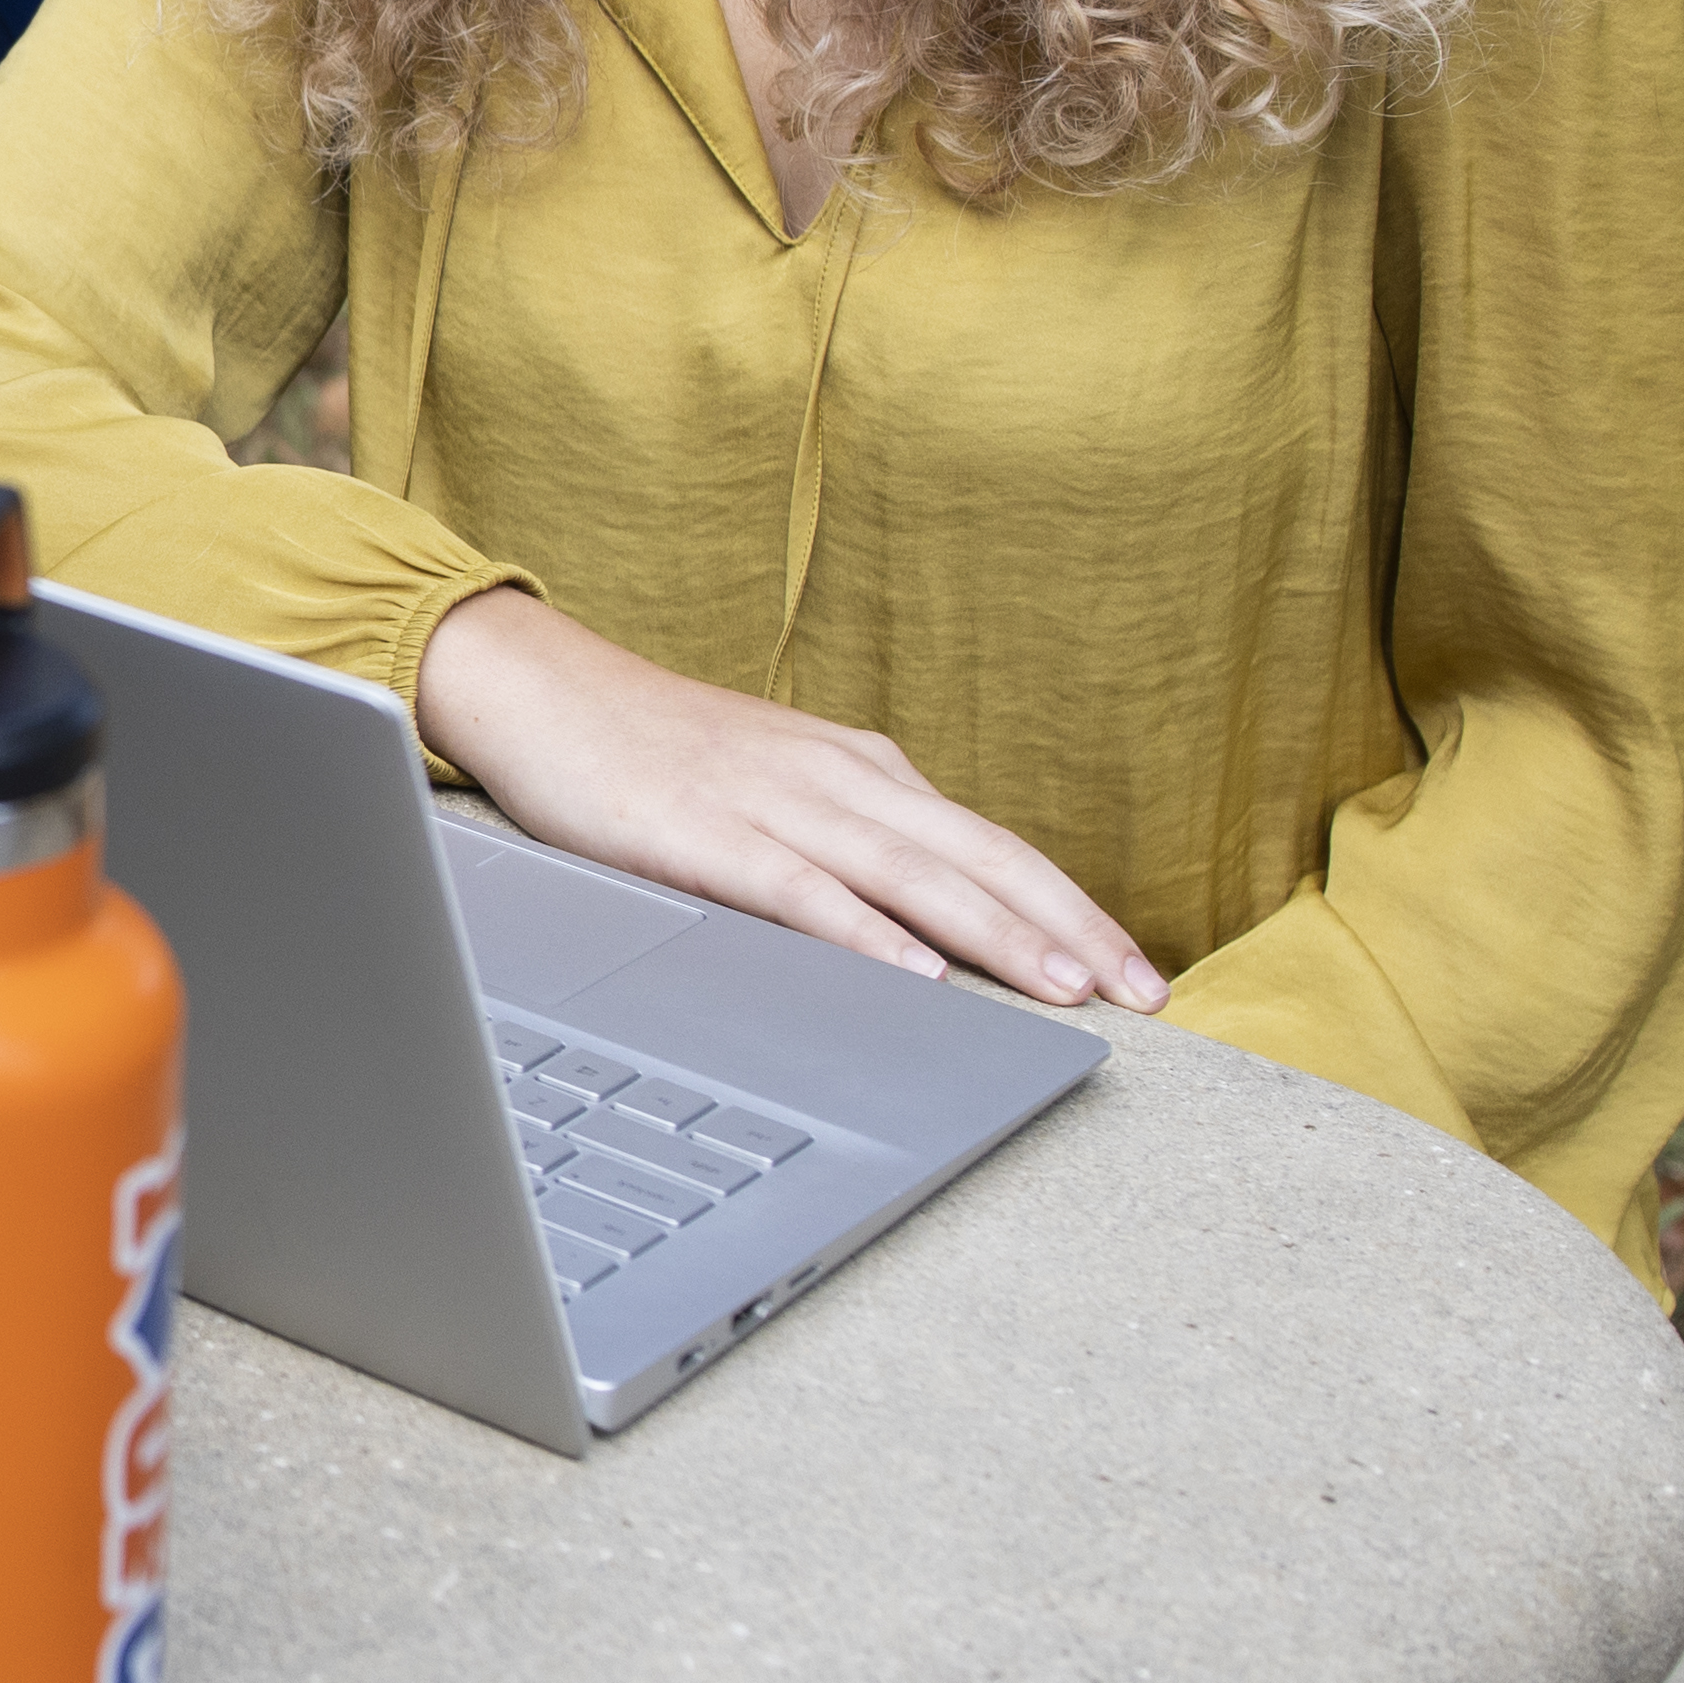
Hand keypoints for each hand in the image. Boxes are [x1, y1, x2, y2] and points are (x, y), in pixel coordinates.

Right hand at [413, 588, 1167, 1011]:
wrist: (541, 688)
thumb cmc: (655, 750)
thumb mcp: (778, 786)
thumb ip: (853, 838)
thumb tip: (933, 915)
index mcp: (863, 772)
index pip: (994, 847)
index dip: (1073, 909)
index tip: (1135, 971)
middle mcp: (838, 780)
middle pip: (979, 859)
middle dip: (1067, 928)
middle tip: (1142, 994)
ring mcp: (774, 805)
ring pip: (911, 876)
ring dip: (995, 935)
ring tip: (1062, 988)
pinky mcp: (705, 835)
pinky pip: (802, 892)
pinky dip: (866, 934)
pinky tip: (914, 975)